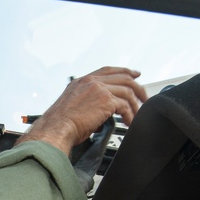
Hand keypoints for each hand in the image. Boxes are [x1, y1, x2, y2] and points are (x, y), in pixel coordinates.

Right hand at [17, 66, 146, 154]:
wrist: (56, 128)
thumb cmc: (59, 124)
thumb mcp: (71, 106)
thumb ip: (86, 103)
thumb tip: (100, 114)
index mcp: (82, 81)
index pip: (107, 70)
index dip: (123, 71)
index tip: (134, 74)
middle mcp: (91, 81)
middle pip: (123, 77)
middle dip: (137, 87)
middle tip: (144, 96)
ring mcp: (99, 89)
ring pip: (127, 91)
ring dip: (135, 105)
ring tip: (138, 115)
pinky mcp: (106, 101)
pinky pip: (125, 106)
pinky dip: (130, 115)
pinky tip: (129, 122)